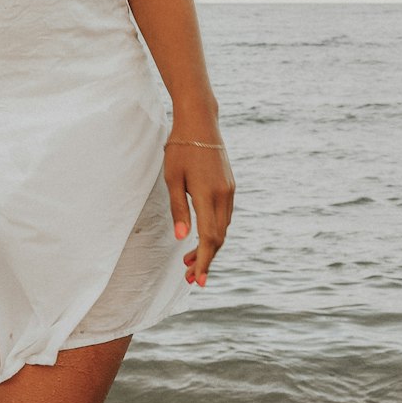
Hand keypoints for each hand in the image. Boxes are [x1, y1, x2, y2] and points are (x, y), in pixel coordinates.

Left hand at [165, 136, 234, 286]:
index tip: (199, 279)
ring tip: (189, 260)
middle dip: (206, 259)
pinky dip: (214, 230)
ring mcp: (229, 191)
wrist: (200, 122)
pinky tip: (201, 236)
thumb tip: (182, 239)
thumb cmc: (180, 148)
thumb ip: (178, 209)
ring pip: (223, 228)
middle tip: (189, 276)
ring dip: (210, 246)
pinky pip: (224, 216)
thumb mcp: (172, 178)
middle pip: (219, 237)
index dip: (205, 260)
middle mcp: (224, 195)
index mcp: (208, 194)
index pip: (210, 237)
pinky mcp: (230, 186)